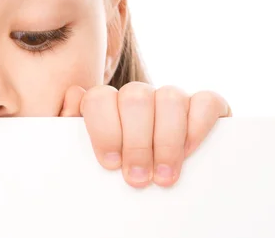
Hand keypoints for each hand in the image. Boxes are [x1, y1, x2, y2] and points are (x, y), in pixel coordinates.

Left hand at [59, 82, 231, 187]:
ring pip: (169, 97)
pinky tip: (189, 153)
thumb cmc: (115, 166)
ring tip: (163, 176)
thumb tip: (74, 94)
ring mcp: (171, 98)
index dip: (105, 130)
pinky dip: (198, 127)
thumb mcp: (85, 152)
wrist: (156, 178)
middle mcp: (138, 96)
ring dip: (166, 141)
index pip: (99, 98)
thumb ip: (69, 124)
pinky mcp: (205, 107)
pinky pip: (205, 102)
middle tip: (138, 178)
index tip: (111, 164)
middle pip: (135, 97)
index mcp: (107, 103)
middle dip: (136, 142)